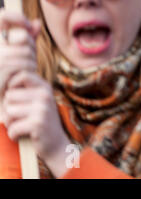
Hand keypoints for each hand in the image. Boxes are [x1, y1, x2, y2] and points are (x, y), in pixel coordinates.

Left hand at [0, 9, 70, 177]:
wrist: (56, 145)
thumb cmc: (40, 121)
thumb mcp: (36, 100)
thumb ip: (24, 89)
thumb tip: (2, 73)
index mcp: (44, 86)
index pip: (18, 76)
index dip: (10, 88)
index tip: (16, 100)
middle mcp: (45, 94)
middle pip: (8, 97)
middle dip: (9, 111)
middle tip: (24, 117)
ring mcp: (42, 108)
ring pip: (8, 113)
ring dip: (11, 123)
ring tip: (25, 125)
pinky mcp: (38, 123)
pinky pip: (12, 128)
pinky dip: (15, 135)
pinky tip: (26, 134)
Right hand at [0, 9, 39, 97]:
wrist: (3, 106)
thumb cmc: (14, 78)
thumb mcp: (22, 56)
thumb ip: (28, 40)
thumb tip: (36, 22)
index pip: (2, 17)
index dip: (17, 17)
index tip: (28, 26)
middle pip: (20, 37)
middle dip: (31, 48)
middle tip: (30, 60)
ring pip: (23, 53)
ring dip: (31, 62)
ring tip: (28, 70)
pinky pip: (18, 67)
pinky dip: (27, 72)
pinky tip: (25, 78)